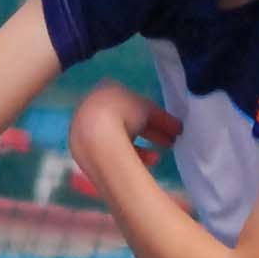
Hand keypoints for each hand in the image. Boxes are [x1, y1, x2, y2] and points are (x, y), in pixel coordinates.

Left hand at [67, 81, 180, 195]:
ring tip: (158, 158)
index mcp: (106, 91)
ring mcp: (85, 130)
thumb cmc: (123, 115)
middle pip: (127, 123)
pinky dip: (125, 156)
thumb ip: (161, 116)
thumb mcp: (148, 110)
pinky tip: (142, 165)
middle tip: (169, 143)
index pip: (135, 105)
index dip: (154, 117)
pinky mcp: (82, 150)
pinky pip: (109, 152)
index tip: (169, 128)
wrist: (95, 137)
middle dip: (150, 133)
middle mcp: (94, 110)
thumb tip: (176, 126)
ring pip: (118, 139)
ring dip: (142, 149)